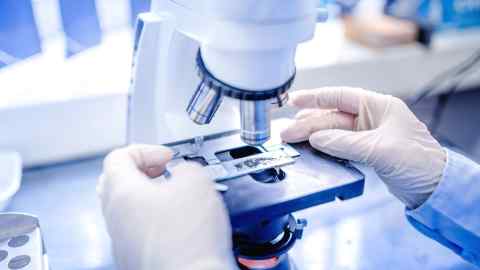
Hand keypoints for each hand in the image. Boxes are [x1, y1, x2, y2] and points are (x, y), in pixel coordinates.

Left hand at [97, 145, 235, 269]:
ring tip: (174, 197)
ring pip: (126, 207)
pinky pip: (136, 229)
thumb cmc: (188, 240)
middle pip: (116, 181)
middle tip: (163, 171)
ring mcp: (121, 239)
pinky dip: (153, 219)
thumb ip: (186, 166)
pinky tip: (177, 223)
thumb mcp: (197, 182)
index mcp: (122, 192)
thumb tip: (183, 172)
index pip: (118, 157)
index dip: (146, 150)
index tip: (165, 156)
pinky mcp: (133, 256)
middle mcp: (115, 216)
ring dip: (148, 195)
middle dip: (142, 171)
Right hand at [281, 87, 445, 208]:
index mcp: (379, 106)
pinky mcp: (364, 151)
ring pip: (332, 131)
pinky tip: (309, 149)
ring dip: (311, 135)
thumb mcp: (381, 149)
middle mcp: (371, 117)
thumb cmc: (419, 162)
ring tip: (290, 139)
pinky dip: (323, 147)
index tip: (293, 100)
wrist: (433, 188)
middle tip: (286, 132)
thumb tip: (316, 139)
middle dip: (308, 123)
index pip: (340, 96)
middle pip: (331, 116)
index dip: (315, 98)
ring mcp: (367, 135)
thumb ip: (345, 143)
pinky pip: (337, 146)